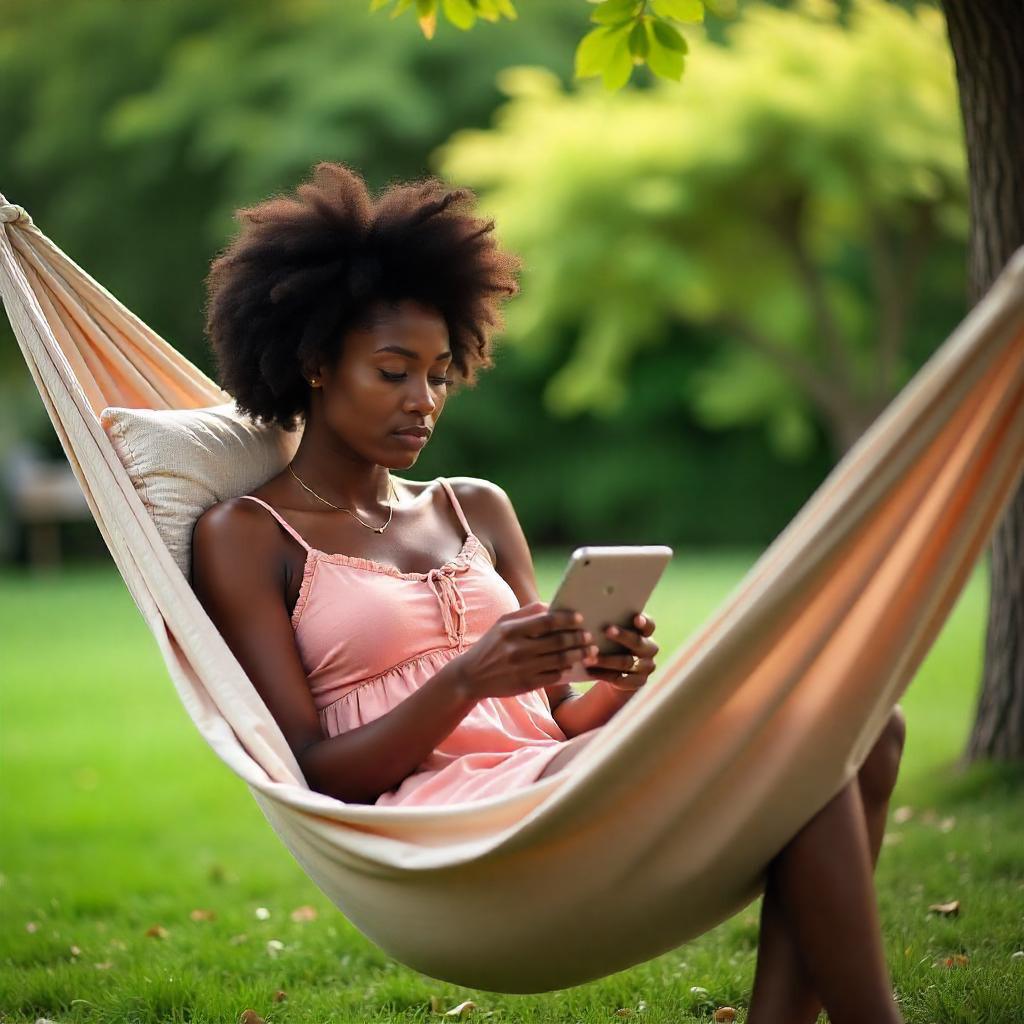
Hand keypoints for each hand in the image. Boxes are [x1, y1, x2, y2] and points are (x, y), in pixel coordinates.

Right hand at [450, 601, 593, 699]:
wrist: (471, 676)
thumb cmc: (490, 645)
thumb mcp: (503, 624)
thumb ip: (527, 613)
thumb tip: (552, 606)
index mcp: (512, 630)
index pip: (547, 621)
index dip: (567, 619)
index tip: (580, 618)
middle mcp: (518, 649)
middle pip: (558, 641)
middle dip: (578, 638)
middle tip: (589, 636)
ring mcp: (523, 668)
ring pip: (560, 660)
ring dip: (578, 655)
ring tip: (589, 651)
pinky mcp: (526, 684)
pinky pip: (554, 676)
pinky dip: (566, 670)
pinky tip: (572, 665)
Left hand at [582, 612, 658, 691]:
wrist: (618, 671)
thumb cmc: (612, 644)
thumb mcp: (613, 633)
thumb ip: (610, 623)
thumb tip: (591, 610)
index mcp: (645, 634)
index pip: (649, 625)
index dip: (644, 622)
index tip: (635, 618)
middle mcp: (649, 649)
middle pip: (638, 642)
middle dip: (622, 636)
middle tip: (606, 630)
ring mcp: (646, 667)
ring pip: (626, 662)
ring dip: (606, 660)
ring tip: (588, 657)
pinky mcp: (638, 682)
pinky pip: (621, 679)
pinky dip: (603, 674)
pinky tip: (589, 671)